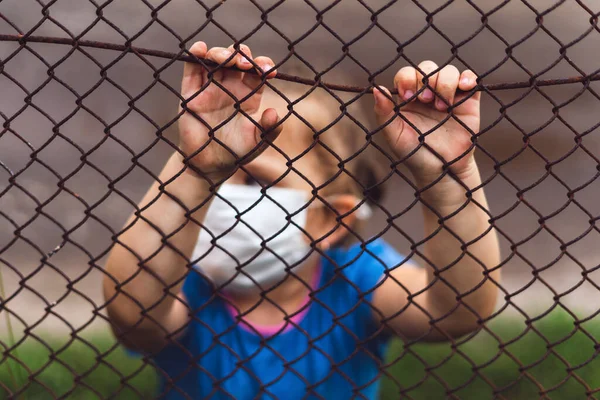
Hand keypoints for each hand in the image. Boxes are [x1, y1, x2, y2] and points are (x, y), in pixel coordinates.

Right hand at [178, 42, 281, 179]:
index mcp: (249, 95)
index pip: (257, 72)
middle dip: (242, 55)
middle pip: (237, 60)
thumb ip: (269, 130)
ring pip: (216, 60)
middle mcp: (230, 87)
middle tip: (245, 63)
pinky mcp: (191, 93)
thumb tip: (274, 113)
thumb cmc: (237, 153)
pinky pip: (192, 69)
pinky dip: (195, 55)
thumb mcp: (257, 143)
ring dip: (221, 53)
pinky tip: (200, 49)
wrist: (210, 165)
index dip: (263, 65)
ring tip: (226, 59)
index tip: (268, 71)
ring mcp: (210, 88)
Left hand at [373, 61, 480, 183]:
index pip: (407, 74)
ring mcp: (449, 95)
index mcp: (409, 97)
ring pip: (449, 71)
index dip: (408, 79)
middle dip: (427, 80)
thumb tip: (376, 88)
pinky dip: (468, 78)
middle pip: (428, 68)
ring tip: (442, 107)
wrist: (442, 170)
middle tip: (426, 101)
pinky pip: (470, 79)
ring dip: (445, 83)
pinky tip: (465, 88)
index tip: (407, 97)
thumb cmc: (414, 154)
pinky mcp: (468, 101)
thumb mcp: (394, 136)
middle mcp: (428, 92)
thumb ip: (383, 113)